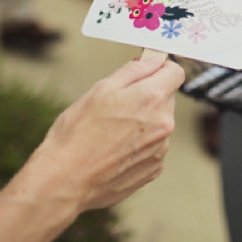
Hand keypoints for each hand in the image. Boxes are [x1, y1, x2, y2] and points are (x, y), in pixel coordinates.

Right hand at [31, 56, 183, 212]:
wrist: (65, 181)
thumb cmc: (77, 134)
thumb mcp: (99, 89)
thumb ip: (133, 70)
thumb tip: (153, 60)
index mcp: (151, 98)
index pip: (175, 72)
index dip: (161, 68)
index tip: (147, 71)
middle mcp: (163, 124)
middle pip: (166, 98)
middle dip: (147, 96)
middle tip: (117, 105)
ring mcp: (160, 149)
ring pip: (159, 123)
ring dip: (144, 121)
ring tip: (112, 131)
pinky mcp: (154, 169)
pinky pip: (153, 146)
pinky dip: (140, 144)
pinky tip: (115, 150)